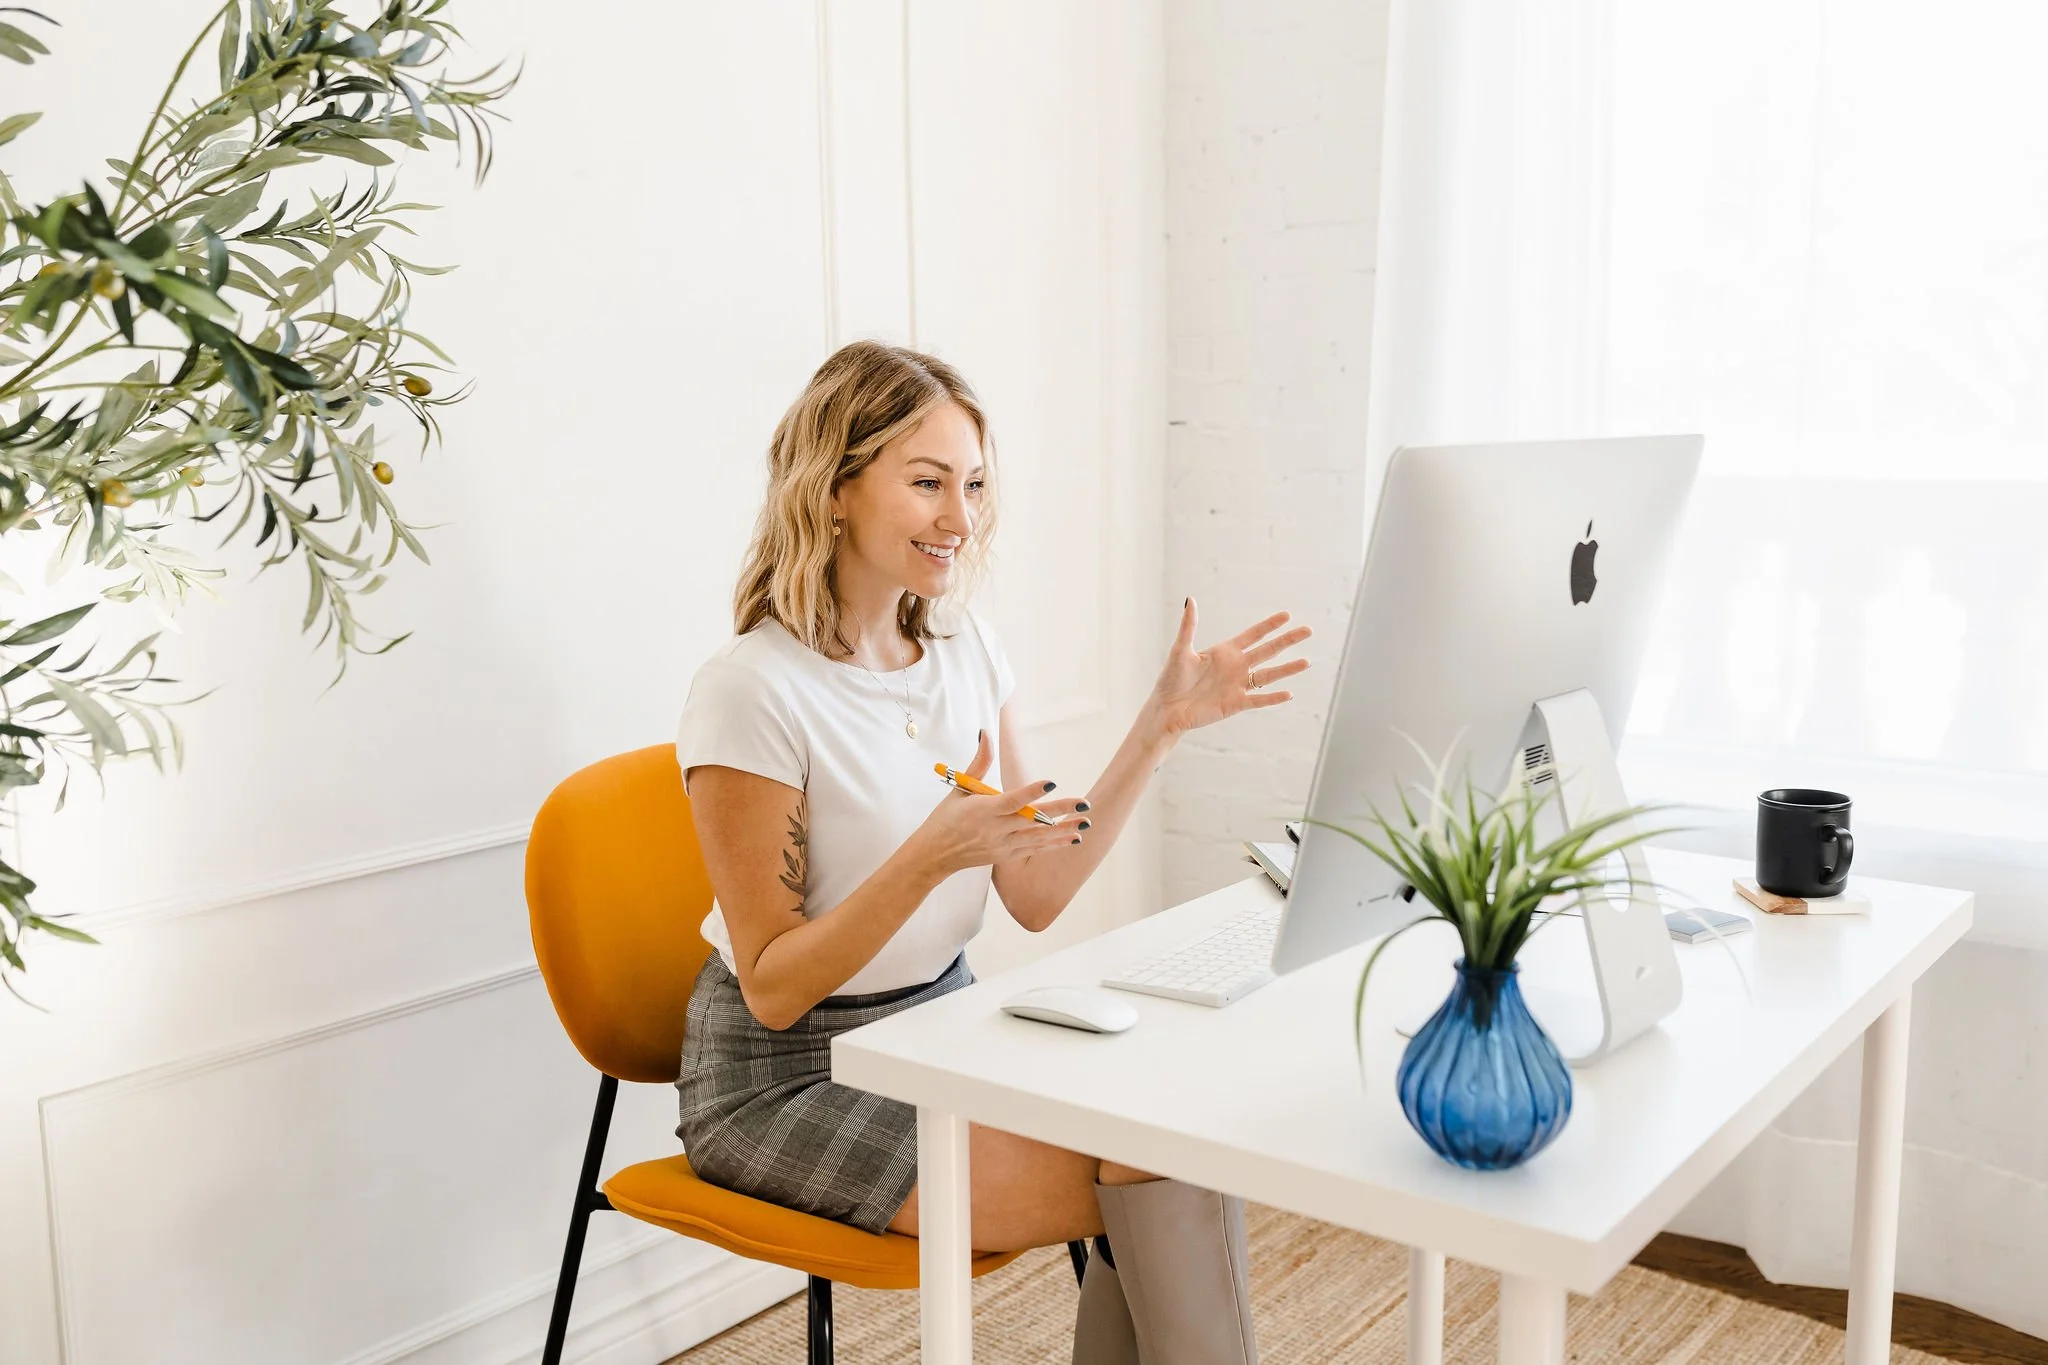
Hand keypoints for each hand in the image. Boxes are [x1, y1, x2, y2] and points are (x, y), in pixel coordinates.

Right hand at [912, 729, 1090, 875]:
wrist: (935, 854)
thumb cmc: (946, 817)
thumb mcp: (960, 788)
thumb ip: (979, 762)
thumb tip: (985, 733)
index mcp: (982, 810)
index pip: (1011, 800)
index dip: (1031, 792)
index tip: (1052, 782)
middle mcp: (994, 830)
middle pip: (1032, 819)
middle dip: (1060, 811)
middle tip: (1084, 804)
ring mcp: (1002, 845)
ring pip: (1039, 838)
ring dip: (1064, 830)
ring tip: (1086, 822)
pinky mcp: (1006, 856)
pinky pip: (1034, 849)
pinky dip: (1054, 844)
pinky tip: (1073, 837)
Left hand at [1148, 598, 1311, 737]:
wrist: (1167, 709)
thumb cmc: (1171, 679)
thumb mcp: (1180, 650)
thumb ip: (1189, 626)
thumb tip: (1189, 599)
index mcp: (1225, 651)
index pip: (1253, 635)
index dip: (1270, 625)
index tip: (1287, 615)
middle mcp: (1236, 666)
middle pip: (1268, 651)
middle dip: (1287, 640)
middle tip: (1308, 630)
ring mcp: (1238, 685)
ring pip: (1269, 675)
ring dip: (1288, 668)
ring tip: (1307, 661)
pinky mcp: (1236, 704)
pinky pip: (1259, 700)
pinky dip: (1273, 698)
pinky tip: (1289, 693)